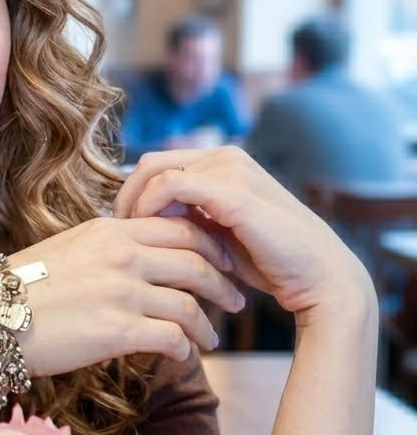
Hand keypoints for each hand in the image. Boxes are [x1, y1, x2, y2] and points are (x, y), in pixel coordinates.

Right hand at [8, 213, 243, 376]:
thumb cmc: (20, 290)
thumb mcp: (67, 249)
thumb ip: (106, 247)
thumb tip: (136, 255)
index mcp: (109, 230)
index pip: (180, 227)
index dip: (211, 245)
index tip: (221, 262)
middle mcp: (121, 255)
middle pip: (196, 261)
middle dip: (223, 282)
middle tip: (235, 299)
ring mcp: (121, 292)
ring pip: (190, 303)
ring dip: (207, 324)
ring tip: (210, 338)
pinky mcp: (118, 331)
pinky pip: (173, 337)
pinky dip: (185, 347)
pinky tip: (183, 354)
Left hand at [113, 146, 372, 319]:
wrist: (317, 277)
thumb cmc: (268, 261)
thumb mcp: (218, 233)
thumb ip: (188, 217)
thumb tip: (143, 220)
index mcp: (223, 163)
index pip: (158, 165)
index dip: (133, 193)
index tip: (121, 227)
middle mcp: (226, 157)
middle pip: (150, 164)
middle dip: (126, 196)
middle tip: (116, 232)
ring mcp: (232, 170)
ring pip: (155, 171)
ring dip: (135, 203)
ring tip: (129, 236)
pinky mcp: (233, 192)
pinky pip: (170, 185)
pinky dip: (149, 206)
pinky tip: (147, 233)